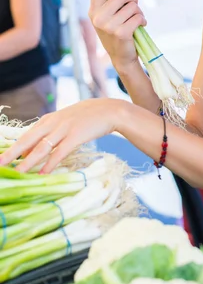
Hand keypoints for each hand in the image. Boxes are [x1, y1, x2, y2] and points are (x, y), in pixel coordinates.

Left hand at [0, 99, 128, 173]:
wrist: (110, 110)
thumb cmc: (88, 117)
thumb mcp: (66, 121)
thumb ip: (51, 133)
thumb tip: (35, 150)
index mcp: (49, 119)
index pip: (27, 135)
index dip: (13, 147)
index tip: (2, 158)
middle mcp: (53, 123)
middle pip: (28, 140)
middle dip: (12, 153)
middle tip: (0, 164)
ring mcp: (64, 129)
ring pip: (41, 148)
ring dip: (28, 162)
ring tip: (17, 173)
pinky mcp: (76, 136)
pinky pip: (60, 152)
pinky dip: (50, 164)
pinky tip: (43, 173)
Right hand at [89, 0, 146, 71]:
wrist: (121, 57)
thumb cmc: (116, 33)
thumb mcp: (106, 16)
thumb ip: (107, 0)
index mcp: (93, 10)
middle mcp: (98, 17)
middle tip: (134, 6)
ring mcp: (108, 26)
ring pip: (133, 6)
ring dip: (139, 12)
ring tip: (136, 20)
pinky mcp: (121, 33)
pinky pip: (139, 17)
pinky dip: (143, 20)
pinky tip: (140, 27)